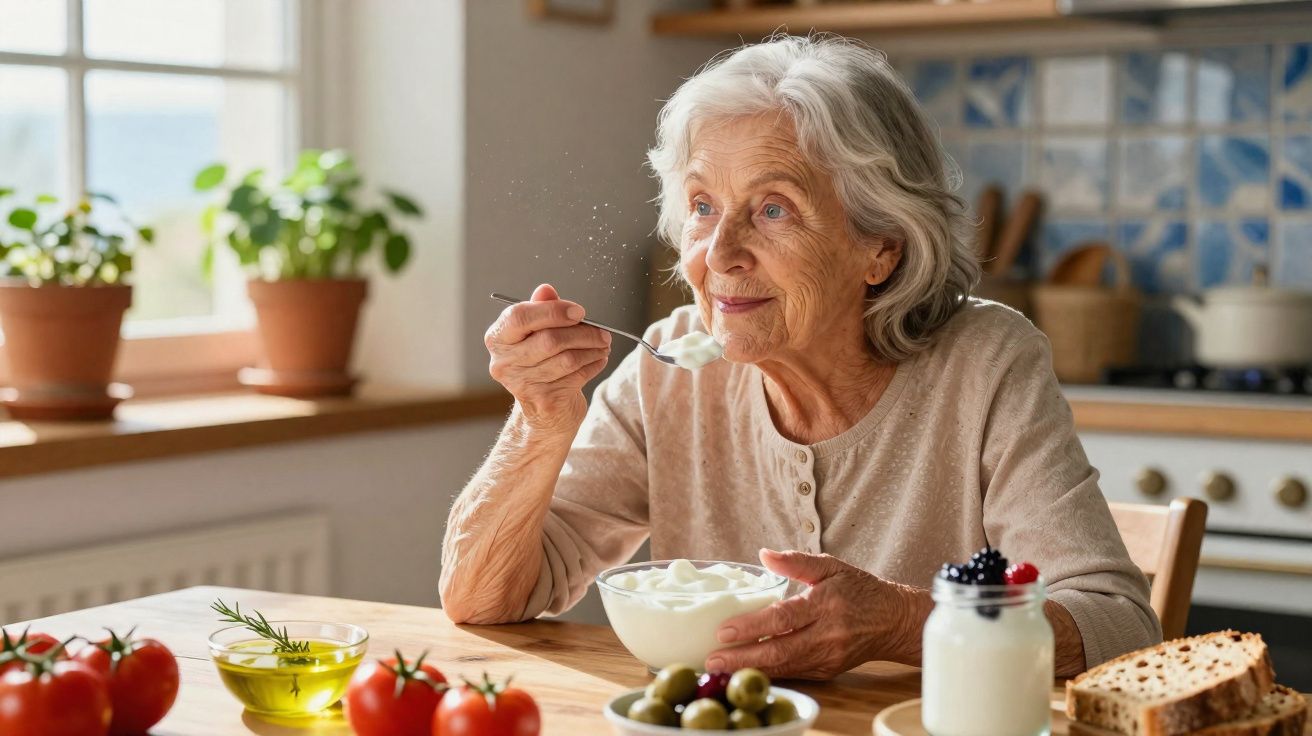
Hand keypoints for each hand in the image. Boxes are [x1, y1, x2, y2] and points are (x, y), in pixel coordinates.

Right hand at [485, 283, 610, 432]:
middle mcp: (503, 362)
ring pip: (567, 359)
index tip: (579, 312)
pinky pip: (576, 376)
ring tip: (603, 344)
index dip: (552, 311)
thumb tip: (546, 290)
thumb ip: (541, 309)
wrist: (542, 411)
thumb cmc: (540, 363)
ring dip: (592, 349)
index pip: (520, 317)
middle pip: (549, 340)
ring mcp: (521, 385)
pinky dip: (593, 365)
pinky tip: (599, 359)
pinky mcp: (543, 401)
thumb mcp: (536, 332)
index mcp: (498, 338)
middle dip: (582, 333)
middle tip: (602, 331)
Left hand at [704, 549, 929, 679]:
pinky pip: (793, 673)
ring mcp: (828, 656)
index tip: (723, 631)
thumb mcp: (831, 566)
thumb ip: (796, 562)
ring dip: (750, 669)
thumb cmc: (859, 589)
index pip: (783, 618)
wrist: (893, 621)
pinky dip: (768, 674)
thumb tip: (764, 555)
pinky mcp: (827, 670)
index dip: (752, 626)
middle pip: (779, 650)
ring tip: (720, 669)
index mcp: (826, 603)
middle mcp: (827, 634)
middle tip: (712, 659)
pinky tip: (745, 672)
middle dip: (742, 657)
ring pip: (784, 667)